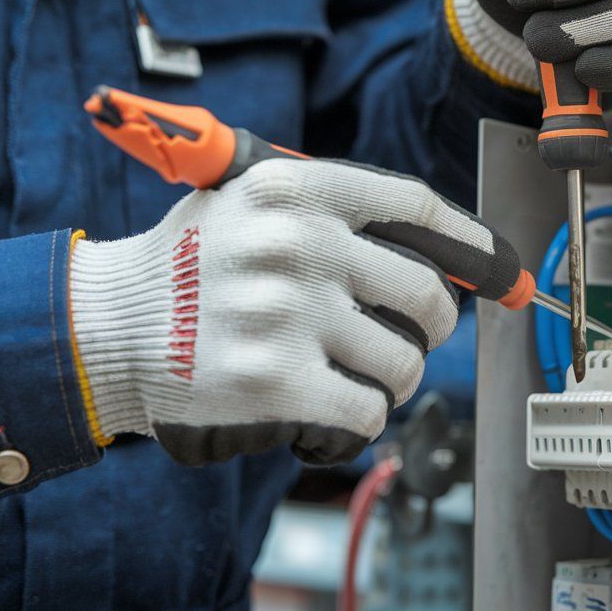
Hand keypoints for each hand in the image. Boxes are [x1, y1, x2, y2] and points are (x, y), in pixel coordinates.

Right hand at [69, 159, 520, 464]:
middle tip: (404, 338)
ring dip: (389, 380)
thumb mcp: (255, 203)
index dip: (473, 243)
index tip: (503, 270)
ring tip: (349, 376)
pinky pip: (367, 412)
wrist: (108, 329)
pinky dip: (355, 421)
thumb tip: (454, 256)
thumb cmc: (197, 267)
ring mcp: (288, 313)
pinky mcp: (276, 383)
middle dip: (430, 326)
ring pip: (405, 362)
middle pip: (427, 295)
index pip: (418, 210)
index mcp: (299, 188)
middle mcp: (299, 243)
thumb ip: (338, 214)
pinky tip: (322, 411)